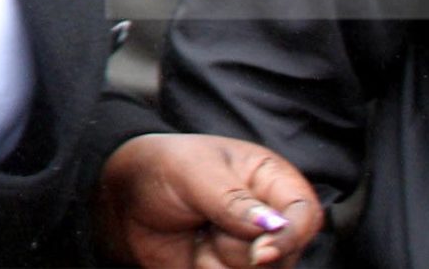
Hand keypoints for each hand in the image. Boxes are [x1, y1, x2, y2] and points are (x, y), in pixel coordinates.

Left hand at [94, 134, 321, 266]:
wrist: (123, 201)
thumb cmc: (161, 169)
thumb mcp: (194, 174)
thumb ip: (233, 201)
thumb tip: (275, 227)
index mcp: (271, 181)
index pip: (304, 215)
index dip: (290, 237)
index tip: (261, 253)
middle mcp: (269, 220)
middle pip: (284, 256)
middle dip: (242, 250)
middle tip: (206, 223)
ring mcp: (252, 251)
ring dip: (222, 263)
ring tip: (200, 235)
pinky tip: (197, 256)